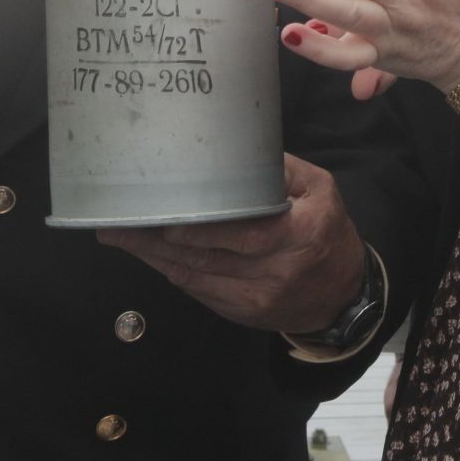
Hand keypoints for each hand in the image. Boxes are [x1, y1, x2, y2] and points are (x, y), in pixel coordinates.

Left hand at [98, 154, 366, 330]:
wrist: (342, 294)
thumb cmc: (327, 229)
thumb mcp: (320, 189)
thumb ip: (280, 169)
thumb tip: (234, 146)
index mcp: (300, 234)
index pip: (244, 234)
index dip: (201, 230)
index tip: (164, 219)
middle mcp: (276, 271)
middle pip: (208, 258)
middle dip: (157, 242)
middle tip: (117, 225)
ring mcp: (256, 298)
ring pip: (196, 277)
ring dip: (153, 258)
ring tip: (119, 238)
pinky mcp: (241, 313)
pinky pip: (199, 291)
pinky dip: (171, 272)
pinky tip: (148, 255)